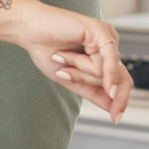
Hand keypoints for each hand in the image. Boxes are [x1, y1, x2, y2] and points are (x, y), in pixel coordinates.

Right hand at [0, 0, 130, 122]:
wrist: (27, 29)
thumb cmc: (45, 49)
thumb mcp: (70, 79)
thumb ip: (92, 91)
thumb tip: (113, 108)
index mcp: (102, 56)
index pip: (121, 81)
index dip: (121, 100)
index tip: (115, 119)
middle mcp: (108, 46)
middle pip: (116, 78)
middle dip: (91, 83)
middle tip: (66, 74)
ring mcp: (106, 37)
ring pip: (107, 71)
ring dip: (79, 70)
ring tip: (61, 54)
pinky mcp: (100, 30)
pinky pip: (108, 59)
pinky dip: (106, 73)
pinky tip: (107, 86)